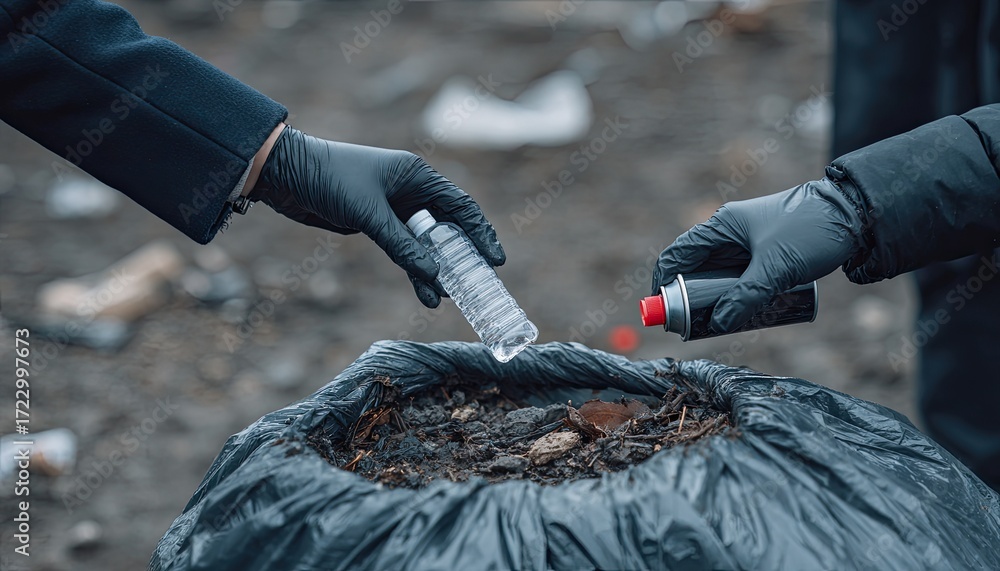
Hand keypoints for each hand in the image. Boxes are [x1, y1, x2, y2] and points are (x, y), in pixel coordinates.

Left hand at [251, 126, 505, 307]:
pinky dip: (414, 270)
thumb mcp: (369, 214)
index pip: (460, 205)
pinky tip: (426, 293)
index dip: (481, 232)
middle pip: (447, 227)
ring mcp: (394, 209)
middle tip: (479, 282)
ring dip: (436, 269)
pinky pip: (404, 251)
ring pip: (425, 244)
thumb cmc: (329, 180)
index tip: (495, 259)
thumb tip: (434, 274)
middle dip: (462, 256)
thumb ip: (402, 245)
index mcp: (416, 175)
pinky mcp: (377, 225)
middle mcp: (410, 190)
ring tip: (448, 297)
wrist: (285, 176)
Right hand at [651, 178, 864, 332]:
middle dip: (690, 299)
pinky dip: (738, 298)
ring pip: (721, 278)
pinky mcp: (768, 256)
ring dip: (717, 301)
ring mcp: (750, 245)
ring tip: (717, 327)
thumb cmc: (811, 231)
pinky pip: (743, 280)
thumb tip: (719, 324)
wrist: (859, 215)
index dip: (663, 282)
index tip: (662, 311)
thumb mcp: (775, 268)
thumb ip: (745, 297)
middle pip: (697, 270)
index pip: (678, 253)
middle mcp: (731, 234)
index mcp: (723, 225)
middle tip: (691, 327)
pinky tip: (744, 317)